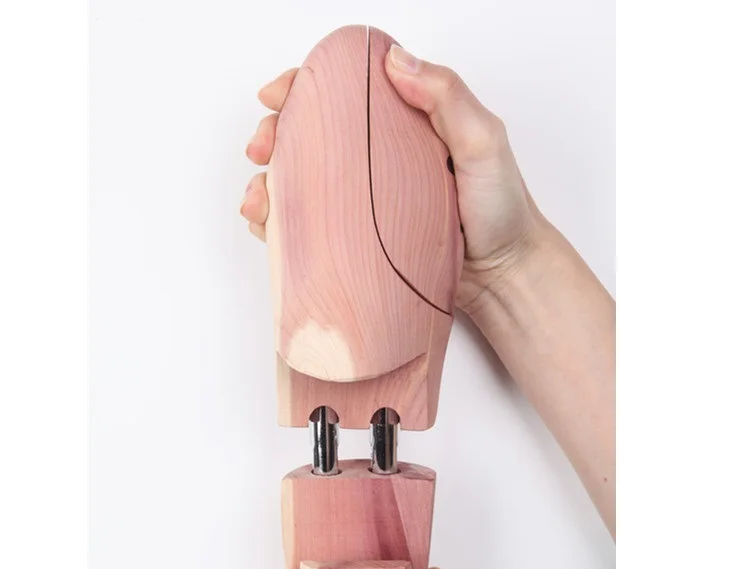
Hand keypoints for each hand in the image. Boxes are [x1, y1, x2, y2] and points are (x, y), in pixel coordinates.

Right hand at [241, 44, 544, 312]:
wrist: (502, 276)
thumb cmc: (501, 211)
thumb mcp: (484, 142)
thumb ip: (447, 97)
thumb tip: (394, 60)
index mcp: (402, 125)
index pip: (343, 94)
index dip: (303, 88)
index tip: (277, 95)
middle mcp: (377, 160)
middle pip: (309, 137)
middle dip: (272, 137)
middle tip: (260, 150)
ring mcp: (365, 201)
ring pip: (301, 183)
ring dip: (268, 185)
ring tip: (258, 201)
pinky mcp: (359, 239)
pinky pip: (311, 228)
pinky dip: (281, 225)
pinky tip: (269, 229)